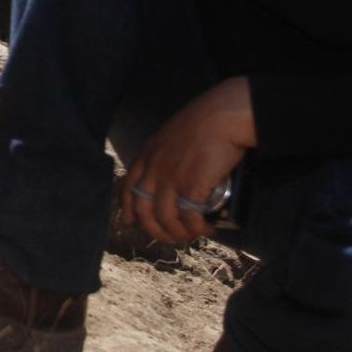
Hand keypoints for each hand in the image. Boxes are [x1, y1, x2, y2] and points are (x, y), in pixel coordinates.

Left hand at [118, 77, 255, 243]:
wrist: (224, 115)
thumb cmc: (206, 119)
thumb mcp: (173, 132)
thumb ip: (168, 151)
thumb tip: (175, 170)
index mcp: (148, 153)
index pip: (129, 186)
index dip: (128, 208)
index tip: (130, 221)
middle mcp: (154, 168)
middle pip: (144, 209)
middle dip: (155, 229)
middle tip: (170, 236)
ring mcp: (170, 179)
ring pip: (165, 218)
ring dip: (178, 232)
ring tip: (192, 234)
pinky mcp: (190, 187)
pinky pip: (189, 217)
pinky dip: (197, 228)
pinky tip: (206, 228)